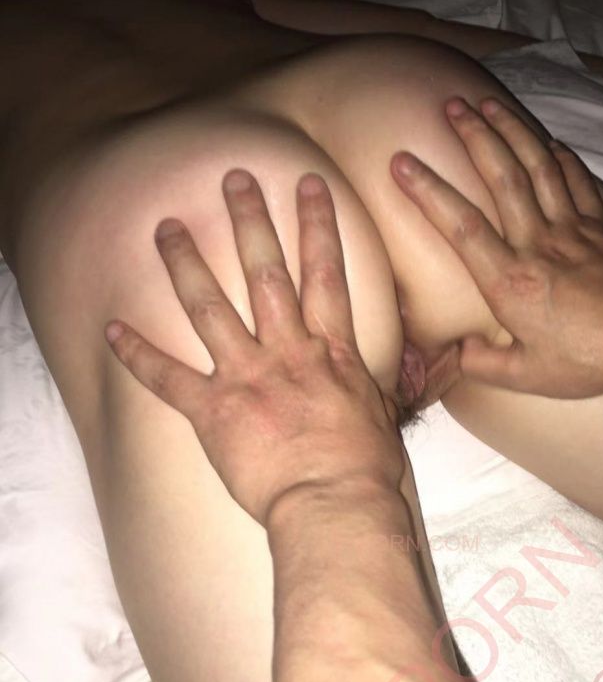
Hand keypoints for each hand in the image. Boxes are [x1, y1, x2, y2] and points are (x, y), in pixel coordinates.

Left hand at [104, 171, 404, 527]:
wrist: (334, 503)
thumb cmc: (366, 469)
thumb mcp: (385, 415)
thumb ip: (379, 382)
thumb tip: (410, 368)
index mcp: (331, 351)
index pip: (325, 273)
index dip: (318, 224)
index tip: (308, 184)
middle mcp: (288, 351)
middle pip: (266, 273)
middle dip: (250, 220)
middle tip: (234, 178)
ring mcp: (247, 377)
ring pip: (210, 308)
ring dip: (185, 264)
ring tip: (165, 227)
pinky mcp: (214, 410)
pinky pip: (167, 377)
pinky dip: (138, 353)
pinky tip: (112, 327)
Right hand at [391, 95, 602, 397]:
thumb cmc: (588, 361)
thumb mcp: (526, 377)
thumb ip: (483, 364)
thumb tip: (460, 350)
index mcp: (510, 282)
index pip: (461, 227)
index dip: (428, 191)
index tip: (402, 163)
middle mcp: (538, 245)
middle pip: (502, 177)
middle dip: (475, 136)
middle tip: (452, 105)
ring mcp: (572, 231)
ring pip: (538, 168)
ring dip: (512, 131)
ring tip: (488, 103)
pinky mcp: (600, 229)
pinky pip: (579, 182)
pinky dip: (562, 159)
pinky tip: (550, 143)